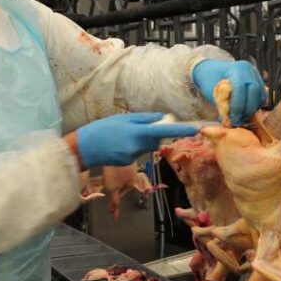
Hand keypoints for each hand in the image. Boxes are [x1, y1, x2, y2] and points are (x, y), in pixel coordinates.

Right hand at [76, 113, 196, 168]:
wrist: (85, 147)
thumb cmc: (104, 129)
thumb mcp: (125, 119)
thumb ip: (145, 120)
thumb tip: (163, 119)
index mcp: (137, 132)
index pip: (164, 131)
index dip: (181, 131)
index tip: (195, 129)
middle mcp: (138, 146)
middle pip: (156, 140)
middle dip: (153, 133)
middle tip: (138, 126)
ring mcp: (134, 156)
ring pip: (148, 146)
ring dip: (142, 139)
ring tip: (123, 134)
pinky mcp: (129, 162)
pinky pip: (139, 152)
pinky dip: (134, 146)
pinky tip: (120, 143)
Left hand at [192, 59, 265, 125]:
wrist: (211, 70)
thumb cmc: (209, 79)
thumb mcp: (212, 91)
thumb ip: (223, 105)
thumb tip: (230, 122)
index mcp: (236, 68)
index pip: (240, 88)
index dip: (238, 106)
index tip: (233, 119)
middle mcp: (249, 69)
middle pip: (254, 91)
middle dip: (248, 109)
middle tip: (239, 121)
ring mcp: (255, 74)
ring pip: (261, 95)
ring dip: (253, 109)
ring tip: (242, 118)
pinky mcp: (259, 81)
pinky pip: (262, 96)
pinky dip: (255, 106)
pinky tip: (246, 112)